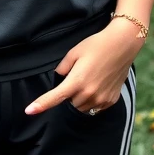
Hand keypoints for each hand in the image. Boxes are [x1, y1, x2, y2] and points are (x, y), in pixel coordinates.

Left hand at [24, 18, 143, 115]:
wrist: (123, 43)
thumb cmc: (97, 44)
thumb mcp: (75, 51)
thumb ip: (62, 67)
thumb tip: (59, 78)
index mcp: (77, 81)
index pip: (55, 97)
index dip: (40, 105)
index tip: (29, 111)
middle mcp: (89, 93)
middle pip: (70, 103)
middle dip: (71, 92)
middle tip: (79, 75)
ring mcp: (101, 99)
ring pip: (82, 107)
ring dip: (81, 97)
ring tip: (91, 78)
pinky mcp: (111, 100)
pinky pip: (96, 106)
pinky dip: (94, 99)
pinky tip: (99, 83)